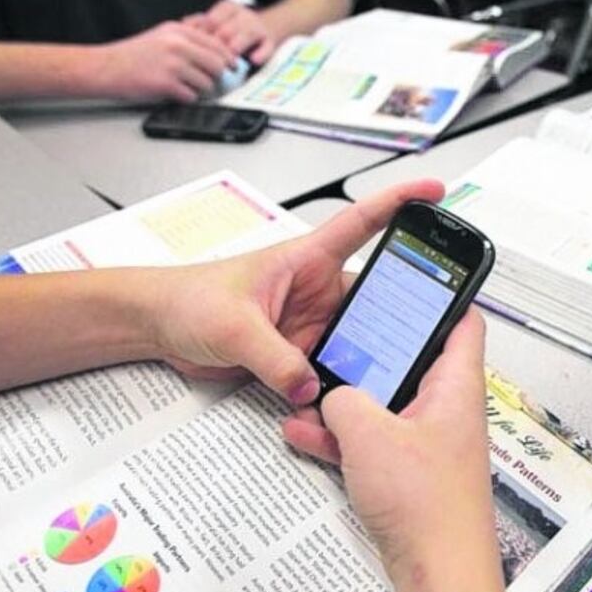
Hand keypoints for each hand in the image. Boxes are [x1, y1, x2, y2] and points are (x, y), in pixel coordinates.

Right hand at [91, 22, 235, 101]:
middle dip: (217, 77)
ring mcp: (172, 64)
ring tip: (184, 86)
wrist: (105, 67)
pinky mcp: (166, 83)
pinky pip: (191, 96)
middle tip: (212, 82)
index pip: (217, 45)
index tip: (234, 67)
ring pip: (207, 83)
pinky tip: (173, 93)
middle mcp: (177, 45)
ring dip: (200, 90)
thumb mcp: (161, 37)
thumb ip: (187, 42)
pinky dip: (186, 98)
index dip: (229, 59)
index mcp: (178, 31)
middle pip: (217, 65)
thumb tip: (217, 54)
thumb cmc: (133, 55)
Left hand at [149, 180, 444, 411]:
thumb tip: (310, 385)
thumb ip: (274, 357)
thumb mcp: (233, 325)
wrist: (157, 327)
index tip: (434, 191)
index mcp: (305, 259)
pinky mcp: (296, 352)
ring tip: (384, 378)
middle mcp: (315, 290)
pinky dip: (337, 385)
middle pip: (373, 297)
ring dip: (366, 359)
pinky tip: (344, 400)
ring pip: (356, 339)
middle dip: (398, 314)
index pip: (362, 223)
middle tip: (425, 334)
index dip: (399, 203)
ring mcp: (309, 323)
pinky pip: (330, 368)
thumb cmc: (187, 298)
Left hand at [185, 0, 276, 64]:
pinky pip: (267, 47)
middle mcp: (243, 15)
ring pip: (247, 34)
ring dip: (237, 47)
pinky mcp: (271, 41)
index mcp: (227, 9)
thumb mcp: (217, 22)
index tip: (194, 51)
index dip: (202, 36)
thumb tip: (183, 26)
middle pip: (227, 28)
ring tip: (230, 62)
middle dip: (218, 46)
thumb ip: (200, 24)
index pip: (211, 20)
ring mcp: (258, 28)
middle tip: (209, 62)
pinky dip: (261, 54)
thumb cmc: (233, 30)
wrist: (265, 28)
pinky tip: (254, 60)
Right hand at [285, 310, 507, 591]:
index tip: (413, 276)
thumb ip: (343, 401)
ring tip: (308, 390)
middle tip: (338, 333)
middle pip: (409, 359)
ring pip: (382, 401)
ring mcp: (426, 439)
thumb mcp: (370, 434)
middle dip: (367, 350)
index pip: (463, 320)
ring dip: (344, 397)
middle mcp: (445, 407)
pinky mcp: (407, 469)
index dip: (441, 294)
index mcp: (455, 385)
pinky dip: (341, 435)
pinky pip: (371, 438)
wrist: (437, 568)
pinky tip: (305, 433)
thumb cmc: (430, 505)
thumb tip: (331, 394)